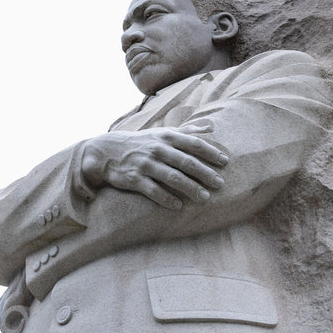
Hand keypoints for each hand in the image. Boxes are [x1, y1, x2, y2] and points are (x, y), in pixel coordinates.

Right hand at [81, 125, 228, 209]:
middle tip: (220, 184)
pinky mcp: (134, 179)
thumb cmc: (142, 142)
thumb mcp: (164, 133)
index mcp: (166, 137)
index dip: (210, 152)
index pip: (193, 143)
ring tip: (205, 198)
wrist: (107, 151)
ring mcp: (145, 165)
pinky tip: (179, 206)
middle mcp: (158, 149)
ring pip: (172, 177)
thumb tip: (212, 126)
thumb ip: (188, 131)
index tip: (225, 161)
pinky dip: (167, 199)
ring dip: (190, 188)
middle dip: (204, 173)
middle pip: (186, 162)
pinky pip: (153, 190)